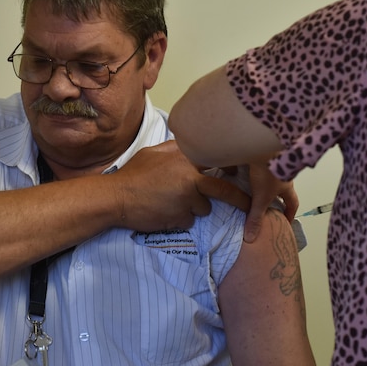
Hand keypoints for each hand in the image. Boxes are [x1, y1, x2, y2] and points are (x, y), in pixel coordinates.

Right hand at [110, 141, 251, 232]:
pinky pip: (190, 220)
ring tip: (172, 202)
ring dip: (194, 208)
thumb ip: (176, 149)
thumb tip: (192, 145)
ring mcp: (186, 198)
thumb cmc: (134, 173)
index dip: (231, 166)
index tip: (239, 172)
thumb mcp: (154, 152)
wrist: (116, 198)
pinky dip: (181, 219)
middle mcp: (190, 177)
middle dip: (239, 199)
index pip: (217, 159)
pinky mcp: (181, 217)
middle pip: (223, 190)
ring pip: (203, 208)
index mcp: (185, 157)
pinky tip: (165, 212)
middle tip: (249, 204)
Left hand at [243, 162, 297, 242]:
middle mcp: (283, 175)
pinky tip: (244, 172)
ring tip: (253, 191)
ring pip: (272, 177)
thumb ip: (255, 217)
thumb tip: (250, 238)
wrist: (264, 143)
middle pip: (283, 189)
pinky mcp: (263, 154)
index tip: (287, 221)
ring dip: (265, 184)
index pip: (293, 203)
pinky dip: (254, 171)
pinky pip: (260, 166)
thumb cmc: (268, 170)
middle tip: (268, 207)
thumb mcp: (261, 197)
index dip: (290, 213)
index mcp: (287, 186)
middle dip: (277, 198)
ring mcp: (274, 163)